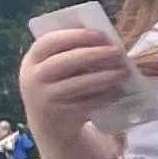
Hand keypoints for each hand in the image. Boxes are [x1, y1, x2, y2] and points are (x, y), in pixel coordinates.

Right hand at [18, 25, 131, 144]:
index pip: (49, 42)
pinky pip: (86, 103)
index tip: (101, 34)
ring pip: (76, 84)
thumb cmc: (59, 84)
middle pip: (63, 62)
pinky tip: (119, 91)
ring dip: (104, 77)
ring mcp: (45, 98)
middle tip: (118, 52)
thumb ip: (72, 52)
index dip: (75, 36)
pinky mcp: (60, 115)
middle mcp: (33, 77)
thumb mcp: (56, 67)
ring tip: (124, 72)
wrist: (49, 123)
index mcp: (33, 59)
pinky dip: (105, 96)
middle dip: (93, 55)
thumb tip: (106, 39)